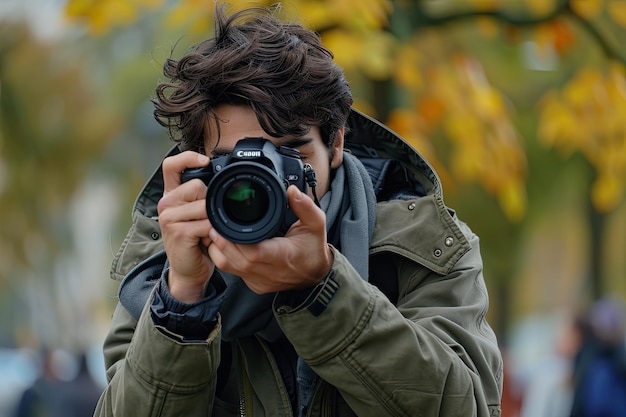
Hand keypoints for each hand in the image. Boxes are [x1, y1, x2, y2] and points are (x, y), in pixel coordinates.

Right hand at [157, 151, 214, 302]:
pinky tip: (208, 239)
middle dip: (210, 202)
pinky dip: (213, 231)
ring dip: (213, 220)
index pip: (172, 165)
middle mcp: (166, 203)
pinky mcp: (178, 231)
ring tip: (207, 231)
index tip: (205, 161)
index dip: (188, 158)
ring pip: (203, 205)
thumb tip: (222, 180)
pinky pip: (206, 223)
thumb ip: (203, 197)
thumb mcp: (199, 214)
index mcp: (171, 195)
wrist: (188, 269)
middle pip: (197, 186)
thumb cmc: (196, 240)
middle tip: (208, 220)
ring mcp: (169, 217)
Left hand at [207, 185, 332, 293]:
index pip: (253, 253)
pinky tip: (226, 244)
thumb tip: (292, 190)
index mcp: (283, 256)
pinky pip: (233, 273)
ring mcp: (260, 281)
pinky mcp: (255, 285)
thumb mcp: (316, 224)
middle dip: (220, 241)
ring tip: (216, 231)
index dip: (233, 240)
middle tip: (213, 223)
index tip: (224, 225)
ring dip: (219, 250)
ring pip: (229, 267)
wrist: (316, 275)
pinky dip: (226, 258)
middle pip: (234, 260)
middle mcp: (269, 272)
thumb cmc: (313, 248)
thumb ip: (304, 206)